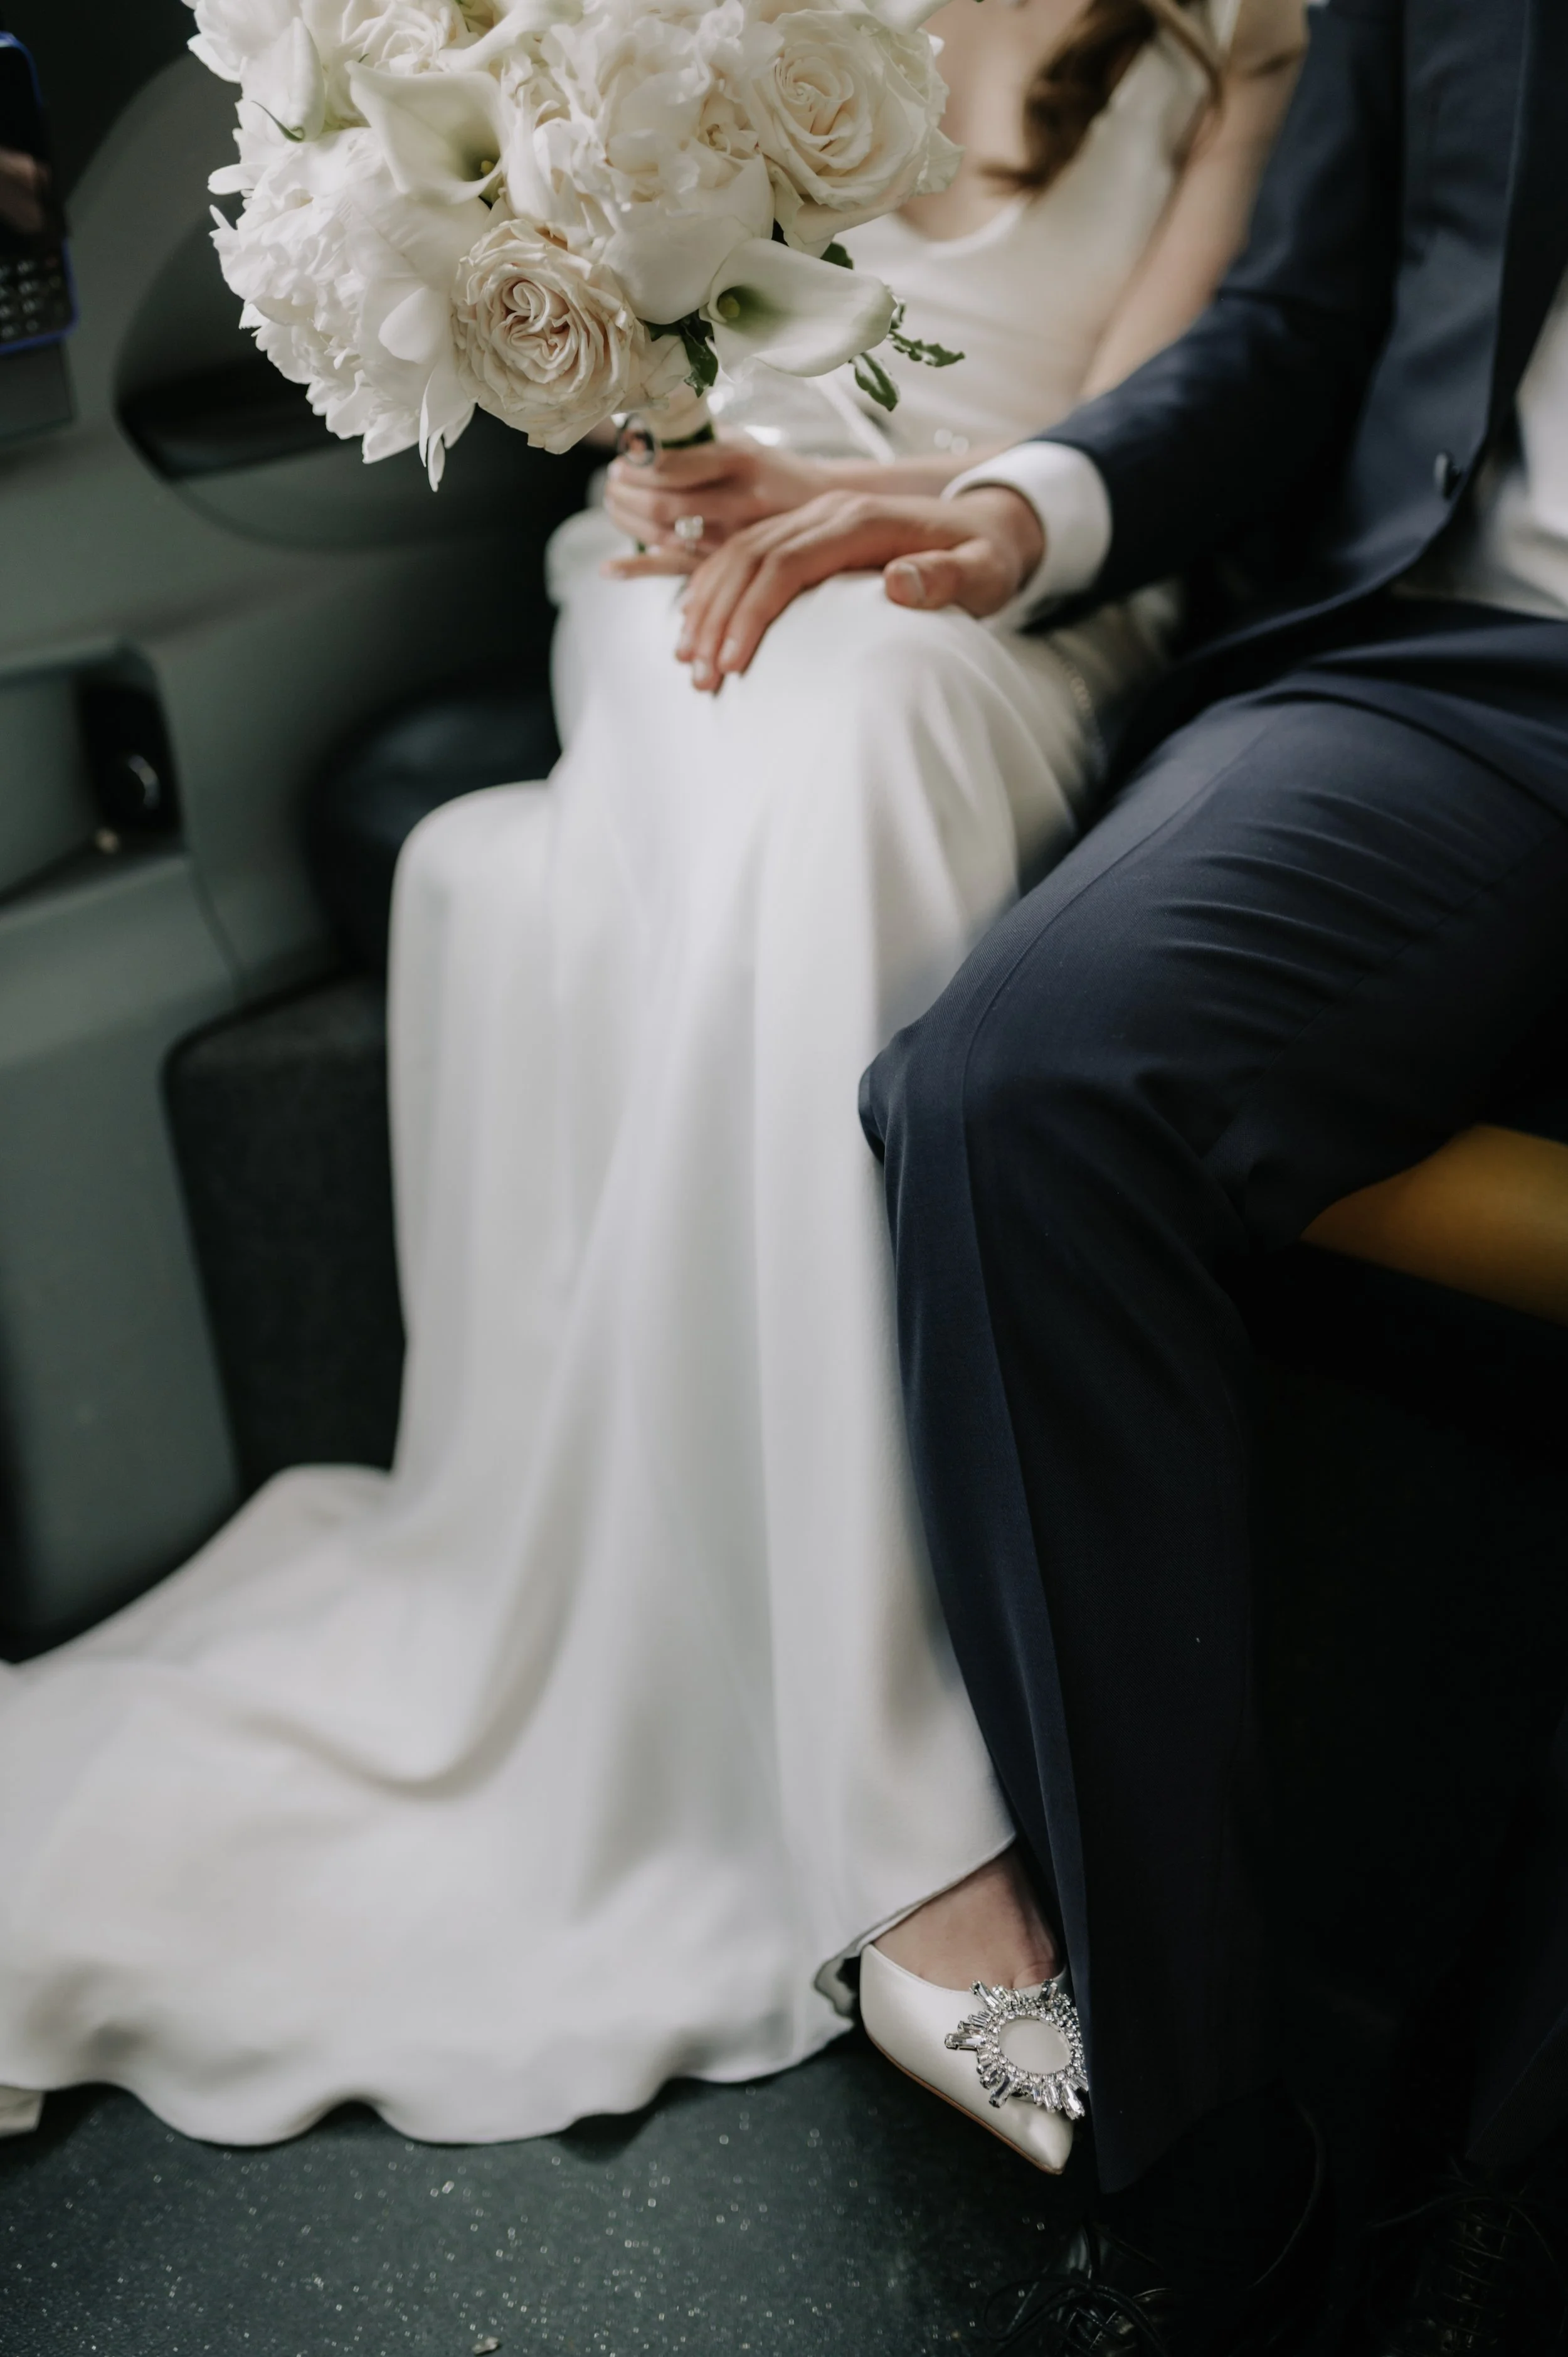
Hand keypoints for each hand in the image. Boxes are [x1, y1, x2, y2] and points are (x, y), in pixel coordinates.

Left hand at [602, 437, 834, 568]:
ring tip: (615, 505)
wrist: (825, 509)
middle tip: (612, 484)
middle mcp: (738, 501)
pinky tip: (609, 568)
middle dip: (627, 496)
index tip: (621, 460)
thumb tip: (641, 426)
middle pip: (666, 505)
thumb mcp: (742, 442)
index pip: (674, 466)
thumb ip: (698, 433)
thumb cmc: (772, 471)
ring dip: (628, 524)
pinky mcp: (729, 564)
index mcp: (739, 460)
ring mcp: (735, 537)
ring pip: (667, 537)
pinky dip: (640, 569)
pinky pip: (677, 569)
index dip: (638, 466)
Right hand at [670, 486, 1044, 689]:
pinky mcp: (809, 532)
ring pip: (740, 553)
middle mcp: (830, 512)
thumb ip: (946, 577)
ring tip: (687, 661)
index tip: (733, 663)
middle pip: (751, 557)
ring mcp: (816, 518)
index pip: (787, 562)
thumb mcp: (982, 573)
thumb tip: (897, 581)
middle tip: (699, 676)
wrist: (989, 525)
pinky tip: (698, 625)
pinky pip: (748, 553)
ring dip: (708, 606)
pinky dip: (717, 588)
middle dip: (717, 617)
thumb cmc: (985, 559)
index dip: (753, 612)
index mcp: (862, 521)